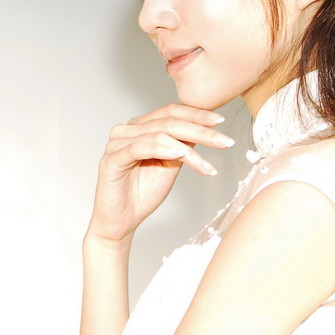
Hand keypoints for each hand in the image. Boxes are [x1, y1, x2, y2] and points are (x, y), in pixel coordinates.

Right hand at [88, 103, 233, 243]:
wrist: (123, 222)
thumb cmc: (144, 193)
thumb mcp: (171, 165)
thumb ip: (182, 145)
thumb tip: (205, 127)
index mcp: (140, 127)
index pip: (171, 112)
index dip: (196, 115)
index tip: (220, 121)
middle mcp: (127, 130)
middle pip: (168, 122)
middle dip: (200, 131)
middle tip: (224, 141)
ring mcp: (117, 143)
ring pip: (158, 135)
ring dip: (187, 148)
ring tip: (206, 163)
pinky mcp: (111, 160)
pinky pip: (138, 149)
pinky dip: (161, 149)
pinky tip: (179, 155)